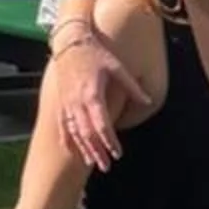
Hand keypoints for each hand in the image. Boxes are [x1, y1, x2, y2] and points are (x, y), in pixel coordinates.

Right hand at [51, 35, 145, 171]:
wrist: (70, 42)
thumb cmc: (96, 53)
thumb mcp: (116, 67)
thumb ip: (132, 86)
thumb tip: (148, 100)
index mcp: (92, 94)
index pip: (101, 124)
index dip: (109, 141)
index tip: (118, 153)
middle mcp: (77, 102)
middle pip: (87, 134)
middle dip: (97, 151)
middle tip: (107, 166)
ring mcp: (66, 103)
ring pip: (74, 132)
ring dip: (83, 149)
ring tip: (92, 163)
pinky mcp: (61, 102)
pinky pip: (62, 126)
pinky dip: (68, 140)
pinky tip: (73, 152)